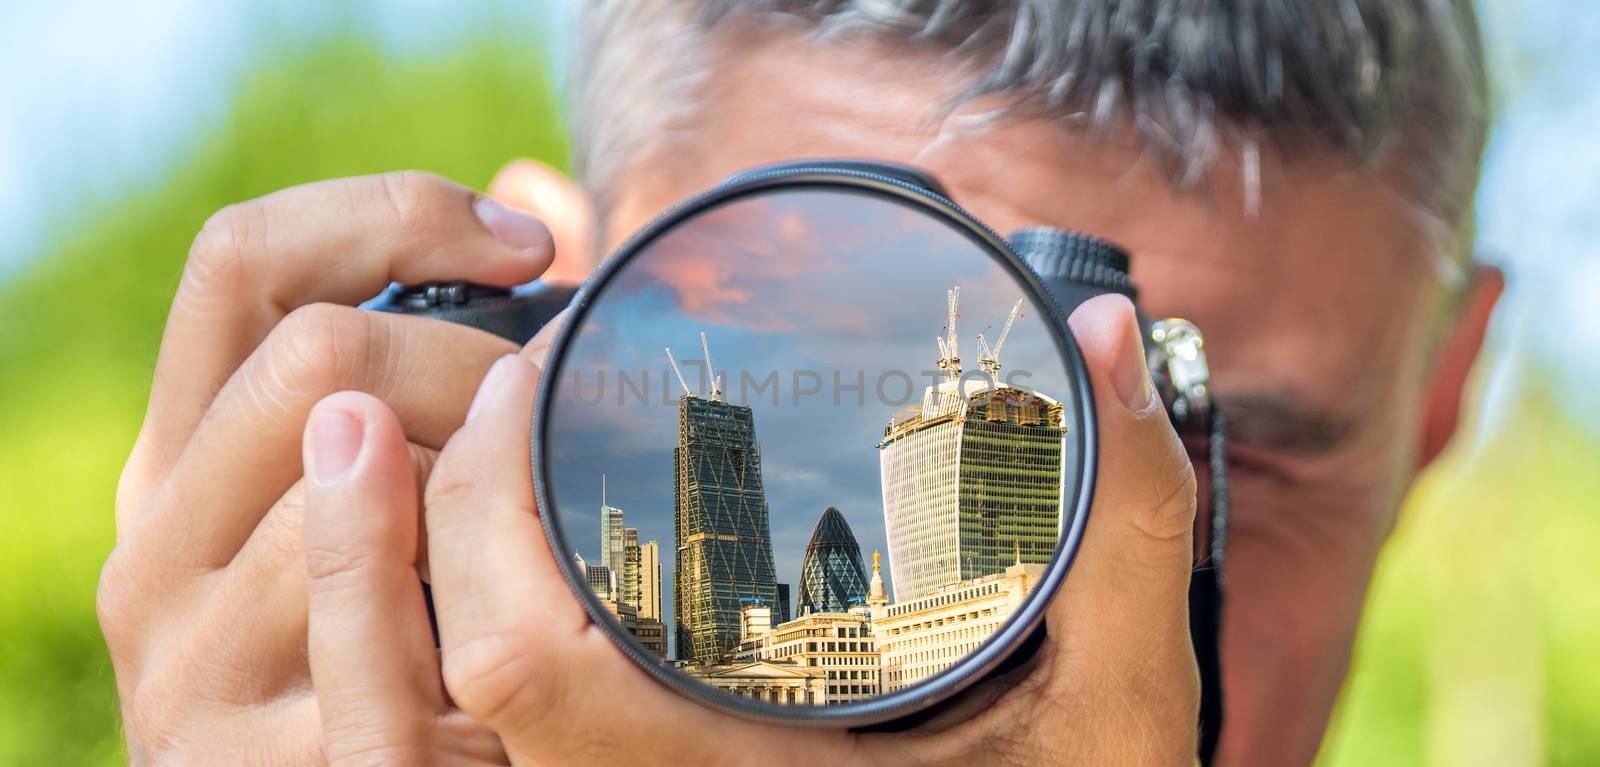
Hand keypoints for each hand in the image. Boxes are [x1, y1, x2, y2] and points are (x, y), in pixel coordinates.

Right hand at [98, 169, 561, 762]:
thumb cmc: (405, 650)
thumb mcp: (392, 503)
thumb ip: (429, 365)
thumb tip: (538, 192)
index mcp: (178, 468)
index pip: (242, 261)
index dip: (389, 213)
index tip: (527, 244)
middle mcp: (153, 551)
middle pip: (314, 352)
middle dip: (472, 355)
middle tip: (555, 402)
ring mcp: (190, 664)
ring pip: (359, 478)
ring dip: (483, 479)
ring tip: (533, 524)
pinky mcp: (258, 763)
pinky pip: (373, 632)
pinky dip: (456, 586)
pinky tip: (513, 577)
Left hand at [329, 292, 1201, 764]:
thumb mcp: (1121, 715)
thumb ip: (1125, 525)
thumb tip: (1112, 336)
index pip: (522, 661)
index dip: (482, 504)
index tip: (530, 374)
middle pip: (458, 673)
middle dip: (446, 509)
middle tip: (517, 384)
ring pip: (456, 716)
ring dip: (440, 571)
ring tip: (494, 442)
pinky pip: (503, 733)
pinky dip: (485, 629)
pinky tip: (533, 553)